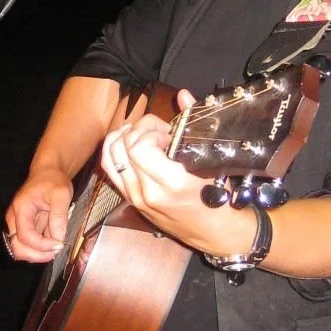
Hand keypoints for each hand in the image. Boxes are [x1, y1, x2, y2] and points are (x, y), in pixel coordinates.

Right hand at [4, 164, 72, 262]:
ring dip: (39, 254)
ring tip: (55, 246)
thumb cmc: (53, 180)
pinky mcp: (23, 229)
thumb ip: (59, 216)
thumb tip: (58, 237)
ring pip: (21, 250)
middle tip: (57, 250)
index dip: (41, 245)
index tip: (59, 244)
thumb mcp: (61, 194)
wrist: (47, 174)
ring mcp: (17, 225)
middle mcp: (14, 219)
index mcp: (21, 208)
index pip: (25, 236)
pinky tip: (52, 242)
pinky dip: (40, 249)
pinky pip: (28, 246)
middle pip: (18, 248)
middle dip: (38, 254)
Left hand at [100, 91, 254, 260]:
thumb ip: (193, 125)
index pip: (139, 146)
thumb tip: (183, 95)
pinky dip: (115, 151)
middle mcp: (147, 193)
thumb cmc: (221, 200)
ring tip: (144, 135)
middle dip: (139, 130)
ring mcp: (135, 199)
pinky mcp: (131, 202)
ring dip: (124, 138)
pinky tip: (131, 145)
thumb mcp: (212, 163)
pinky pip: (110, 170)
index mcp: (170, 185)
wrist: (218, 234)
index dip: (152, 131)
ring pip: (109, 156)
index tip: (170, 135)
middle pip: (122, 147)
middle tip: (159, 133)